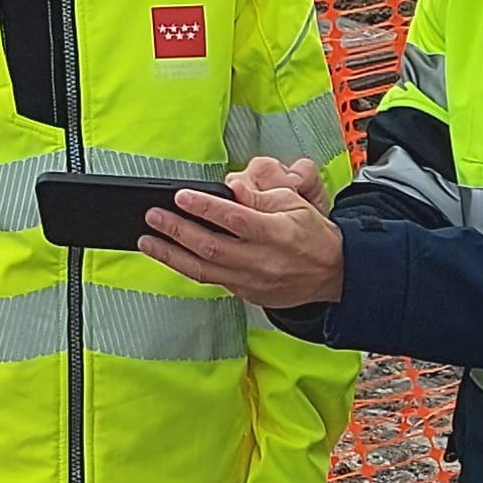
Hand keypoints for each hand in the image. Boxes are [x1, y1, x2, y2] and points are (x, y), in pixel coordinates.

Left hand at [141, 155, 346, 310]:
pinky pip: (212, 281)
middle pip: (212, 247)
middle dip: (177, 230)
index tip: (181, 196)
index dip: (205, 208)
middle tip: (153, 216)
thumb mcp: (294, 203)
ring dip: (171, 255)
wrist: (334, 274)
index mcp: (276, 233)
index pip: (234, 219)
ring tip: (148, 240)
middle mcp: (262, 261)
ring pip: (204, 270)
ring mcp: (252, 282)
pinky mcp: (247, 294)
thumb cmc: (312, 235)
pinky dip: (188, 268)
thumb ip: (260, 197)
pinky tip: (171, 256)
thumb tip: (230, 188)